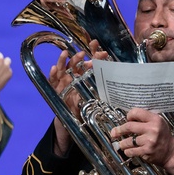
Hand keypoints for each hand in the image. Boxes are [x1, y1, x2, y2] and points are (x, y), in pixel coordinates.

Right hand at [49, 41, 108, 155]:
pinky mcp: (53, 90)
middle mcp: (71, 77)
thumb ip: (104, 92)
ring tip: (66, 54)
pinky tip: (54, 68)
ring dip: (63, 61)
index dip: (94, 56)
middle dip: (79, 57)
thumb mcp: (96, 99)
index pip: (89, 64)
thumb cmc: (83, 108)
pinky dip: (52, 74)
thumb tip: (122, 88)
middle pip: (74, 64)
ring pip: (62, 69)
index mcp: (83, 77)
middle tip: (85, 53)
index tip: (102, 52)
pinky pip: (51, 81)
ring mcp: (62, 82)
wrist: (71, 122)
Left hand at [110, 108, 173, 174]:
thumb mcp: (158, 123)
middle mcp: (153, 129)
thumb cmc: (162, 136)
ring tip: (122, 144)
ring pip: (127, 141)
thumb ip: (145, 119)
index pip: (136, 112)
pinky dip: (127, 151)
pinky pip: (130, 151)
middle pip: (128, 126)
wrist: (171, 152)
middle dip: (119, 130)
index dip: (129, 115)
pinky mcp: (147, 151)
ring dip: (122, 143)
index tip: (127, 119)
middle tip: (114, 132)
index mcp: (155, 119)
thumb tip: (126, 119)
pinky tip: (129, 150)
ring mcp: (149, 140)